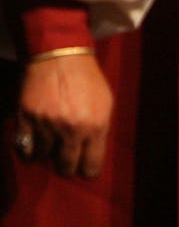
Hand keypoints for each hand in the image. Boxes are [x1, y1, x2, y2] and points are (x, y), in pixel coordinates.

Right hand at [16, 54, 111, 177]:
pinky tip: (35, 143)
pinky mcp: (26, 118)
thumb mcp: (105, 104)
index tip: (85, 168)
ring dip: (47, 153)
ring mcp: (46, 125)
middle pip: (66, 167)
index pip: (91, 166)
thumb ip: (100, 129)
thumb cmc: (87, 80)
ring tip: (51, 144)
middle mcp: (71, 130)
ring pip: (44, 158)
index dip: (88, 170)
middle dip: (67, 166)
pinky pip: (24, 147)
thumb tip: (92, 152)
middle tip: (67, 159)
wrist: (60, 56)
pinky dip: (29, 149)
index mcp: (95, 127)